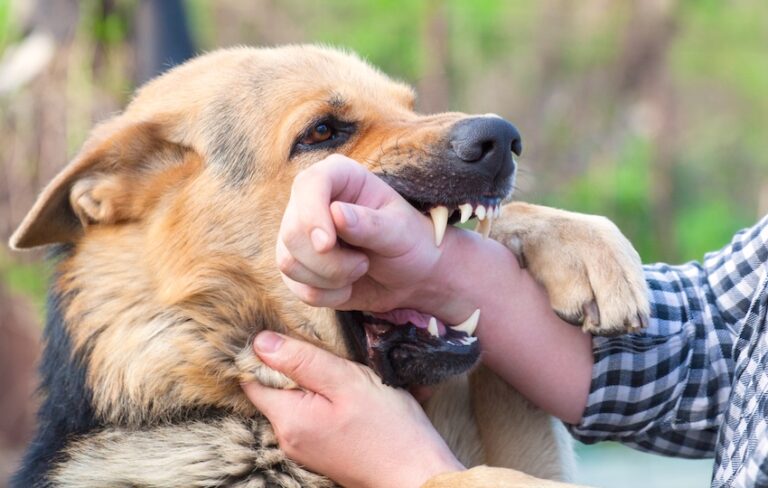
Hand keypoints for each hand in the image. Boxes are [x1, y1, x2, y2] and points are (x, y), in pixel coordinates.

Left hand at [242, 331, 463, 487]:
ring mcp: (305, 447)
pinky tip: (347, 393)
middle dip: (293, 365)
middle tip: (326, 351)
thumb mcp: (347, 381)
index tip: (288, 334)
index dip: (264, 352)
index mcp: (288, 419)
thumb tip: (260, 342)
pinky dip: (323, 398)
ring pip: (295, 400)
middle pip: (273, 388)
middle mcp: (288, 437)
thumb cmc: (389, 429)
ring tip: (342, 371)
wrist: (418, 473)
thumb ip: (302, 361)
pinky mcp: (322, 450)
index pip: (251, 378)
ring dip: (312, 381)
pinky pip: (311, 414)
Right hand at [277, 154, 449, 314]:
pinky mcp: (296, 264)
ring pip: (289, 262)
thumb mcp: (400, 232)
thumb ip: (371, 224)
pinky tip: (347, 286)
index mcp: (339, 177)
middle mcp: (311, 201)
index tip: (327, 245)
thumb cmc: (409, 243)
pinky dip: (327, 295)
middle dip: (330, 262)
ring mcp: (300, 234)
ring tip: (360, 270)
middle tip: (364, 264)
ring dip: (330, 279)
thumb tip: (337, 213)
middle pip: (293, 232)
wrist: (409, 277)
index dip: (311, 215)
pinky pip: (297, 288)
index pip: (308, 185)